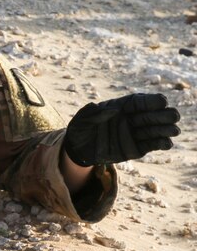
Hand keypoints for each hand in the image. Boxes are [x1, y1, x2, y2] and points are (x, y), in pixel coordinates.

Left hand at [63, 93, 179, 166]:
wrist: (77, 150)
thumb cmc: (80, 129)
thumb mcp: (81, 119)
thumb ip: (91, 113)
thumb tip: (106, 108)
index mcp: (121, 107)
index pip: (139, 102)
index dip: (151, 101)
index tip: (162, 101)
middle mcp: (131, 119)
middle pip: (151, 115)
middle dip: (163, 115)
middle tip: (173, 116)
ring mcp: (134, 134)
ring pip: (153, 130)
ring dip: (165, 130)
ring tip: (174, 130)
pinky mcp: (134, 149)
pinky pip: (149, 145)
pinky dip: (159, 144)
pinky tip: (167, 143)